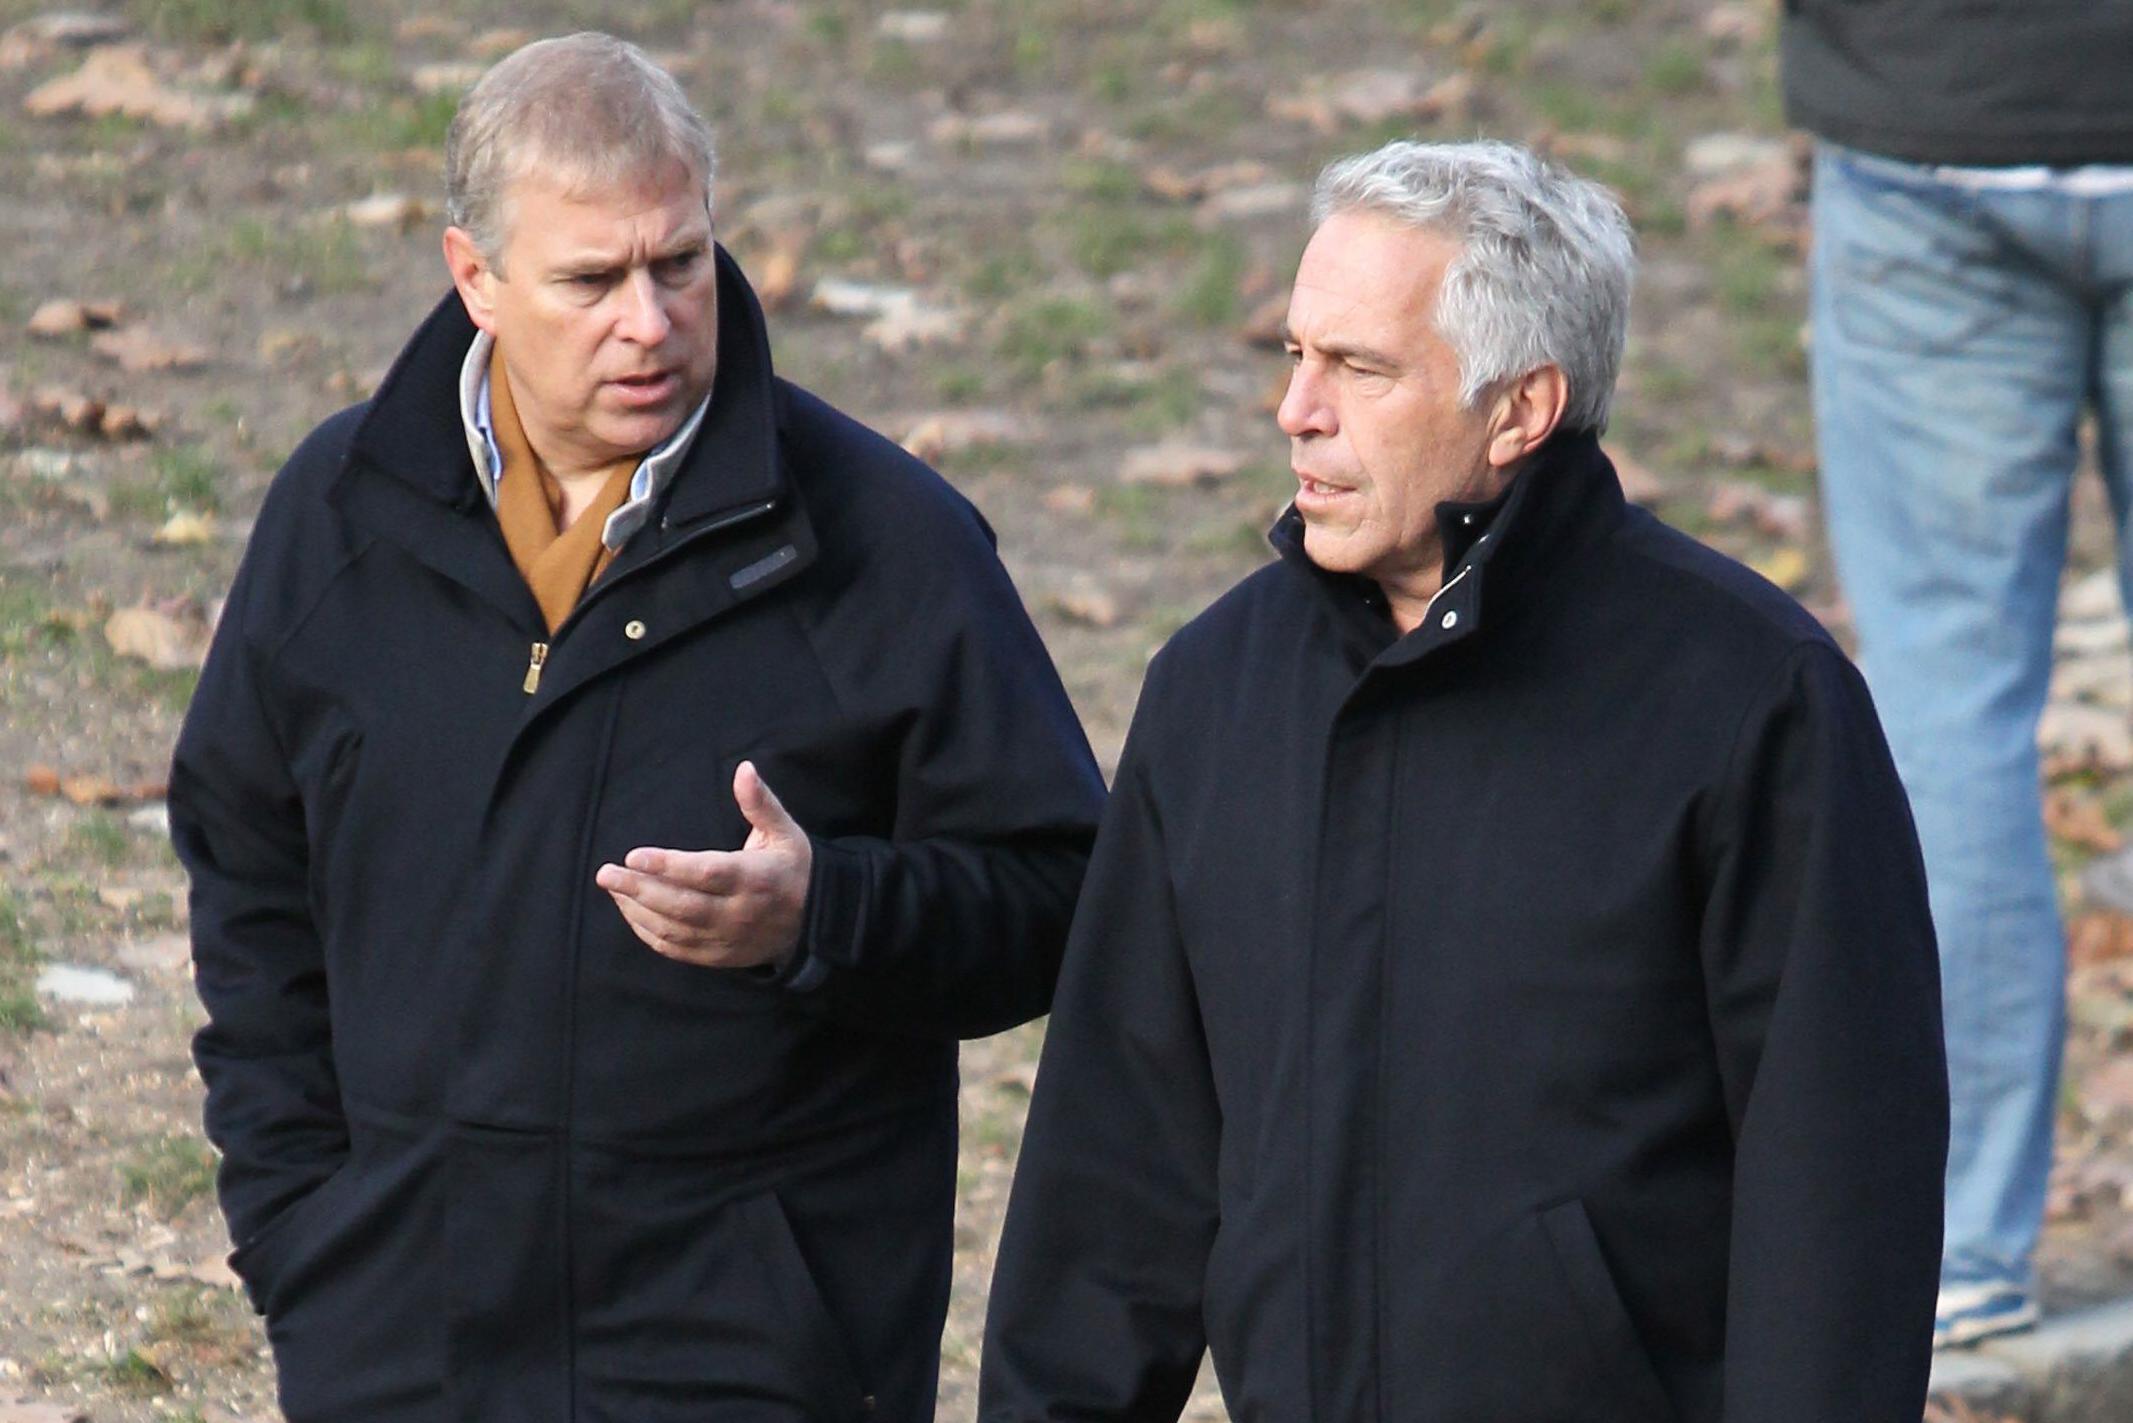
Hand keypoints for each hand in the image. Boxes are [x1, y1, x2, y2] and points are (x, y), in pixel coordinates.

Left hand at [595, 761, 812, 969]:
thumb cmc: (794, 868)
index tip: (634, 855)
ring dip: (637, 910)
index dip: (668, 866)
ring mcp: (726, 938)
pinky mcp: (718, 956)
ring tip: (613, 888)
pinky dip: (648, 932)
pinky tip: (631, 911)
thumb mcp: (784, 832)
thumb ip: (760, 802)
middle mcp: (738, 912)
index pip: (705, 873)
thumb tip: (744, 769)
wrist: (816, 922)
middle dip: (638, 889)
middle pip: (681, 905)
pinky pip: (676, 949)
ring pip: (673, 929)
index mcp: (754, 878)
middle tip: (605, 873)